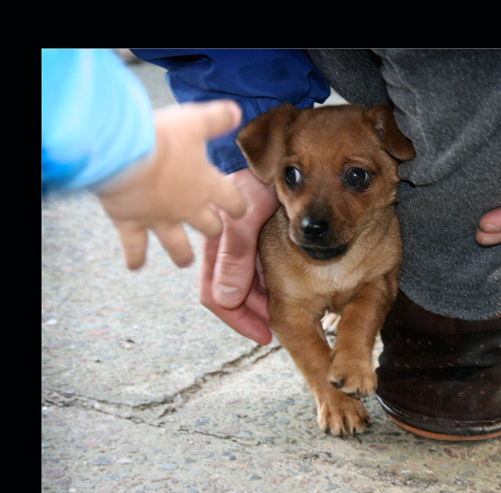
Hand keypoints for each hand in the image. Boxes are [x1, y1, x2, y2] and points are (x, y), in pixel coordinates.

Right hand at [95, 100, 246, 268]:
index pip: (233, 201)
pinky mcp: (130, 222)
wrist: (124, 153)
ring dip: (182, 255)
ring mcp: (159, 218)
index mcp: (206, 184)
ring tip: (185, 261)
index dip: (239, 205)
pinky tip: (135, 267)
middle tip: (214, 231)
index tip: (241, 210)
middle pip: (210, 227)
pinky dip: (134, 257)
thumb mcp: (195, 121)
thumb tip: (237, 112)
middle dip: (214, 230)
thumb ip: (217, 119)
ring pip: (177, 245)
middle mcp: (187, 207)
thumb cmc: (162, 136)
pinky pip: (134, 246)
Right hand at [198, 168, 277, 345]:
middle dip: (254, 313)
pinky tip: (286, 282)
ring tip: (286, 309)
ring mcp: (235, 240)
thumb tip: (225, 300)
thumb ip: (236, 256)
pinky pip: (255, 264)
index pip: (215, 298)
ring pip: (245, 282)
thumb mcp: (244, 218)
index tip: (265, 336)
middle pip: (232, 294)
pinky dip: (268, 279)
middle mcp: (221, 247)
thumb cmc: (249, 179)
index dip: (238, 320)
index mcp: (214, 248)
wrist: (261, 147)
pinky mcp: (250, 231)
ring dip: (263, 298)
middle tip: (279, 327)